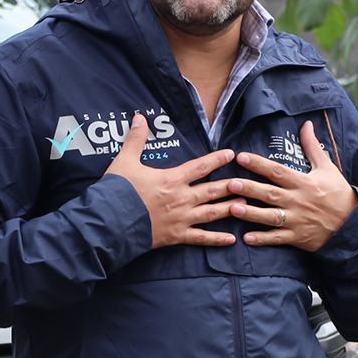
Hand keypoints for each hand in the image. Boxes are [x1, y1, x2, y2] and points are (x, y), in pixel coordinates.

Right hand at [105, 115, 237, 248]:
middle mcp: (182, 198)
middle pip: (212, 190)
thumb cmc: (118, 191)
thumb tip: (139, 118)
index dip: (217, 159)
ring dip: (229, 208)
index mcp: (172, 179)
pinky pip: (201, 238)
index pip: (200, 166)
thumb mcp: (125, 161)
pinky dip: (216, 239)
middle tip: (248, 183)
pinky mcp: (176, 236)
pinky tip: (231, 239)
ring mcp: (181, 219)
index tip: (231, 154)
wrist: (110, 222)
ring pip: (212, 213)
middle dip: (231, 186)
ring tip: (246, 205)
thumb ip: (136, 139)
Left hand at [223, 120, 357, 252]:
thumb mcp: (327, 167)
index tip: (241, 157)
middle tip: (230, 183)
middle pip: (270, 193)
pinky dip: (263, 239)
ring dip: (252, 213)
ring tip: (233, 208)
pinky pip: (278, 238)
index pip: (278, 171)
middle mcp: (298, 201)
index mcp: (304, 183)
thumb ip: (312, 146)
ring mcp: (297, 220)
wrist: (352, 224)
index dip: (259, 164)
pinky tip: (247, 238)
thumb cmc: (338, 193)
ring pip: (271, 216)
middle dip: (250, 188)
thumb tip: (306, 124)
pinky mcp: (297, 237)